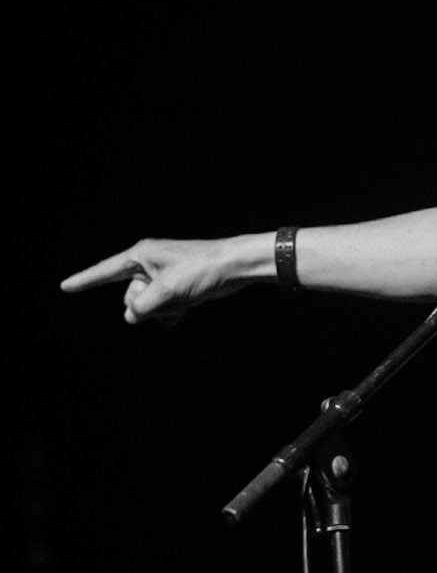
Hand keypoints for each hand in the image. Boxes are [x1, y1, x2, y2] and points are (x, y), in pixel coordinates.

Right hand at [60, 237, 250, 325]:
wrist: (235, 267)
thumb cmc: (202, 270)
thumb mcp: (167, 291)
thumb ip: (142, 307)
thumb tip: (131, 317)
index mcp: (141, 255)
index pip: (105, 271)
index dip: (84, 281)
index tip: (64, 286)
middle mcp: (148, 264)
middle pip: (130, 297)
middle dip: (146, 305)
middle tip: (170, 297)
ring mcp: (162, 276)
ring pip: (147, 306)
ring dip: (161, 311)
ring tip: (183, 302)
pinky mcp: (176, 287)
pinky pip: (161, 308)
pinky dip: (170, 314)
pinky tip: (185, 311)